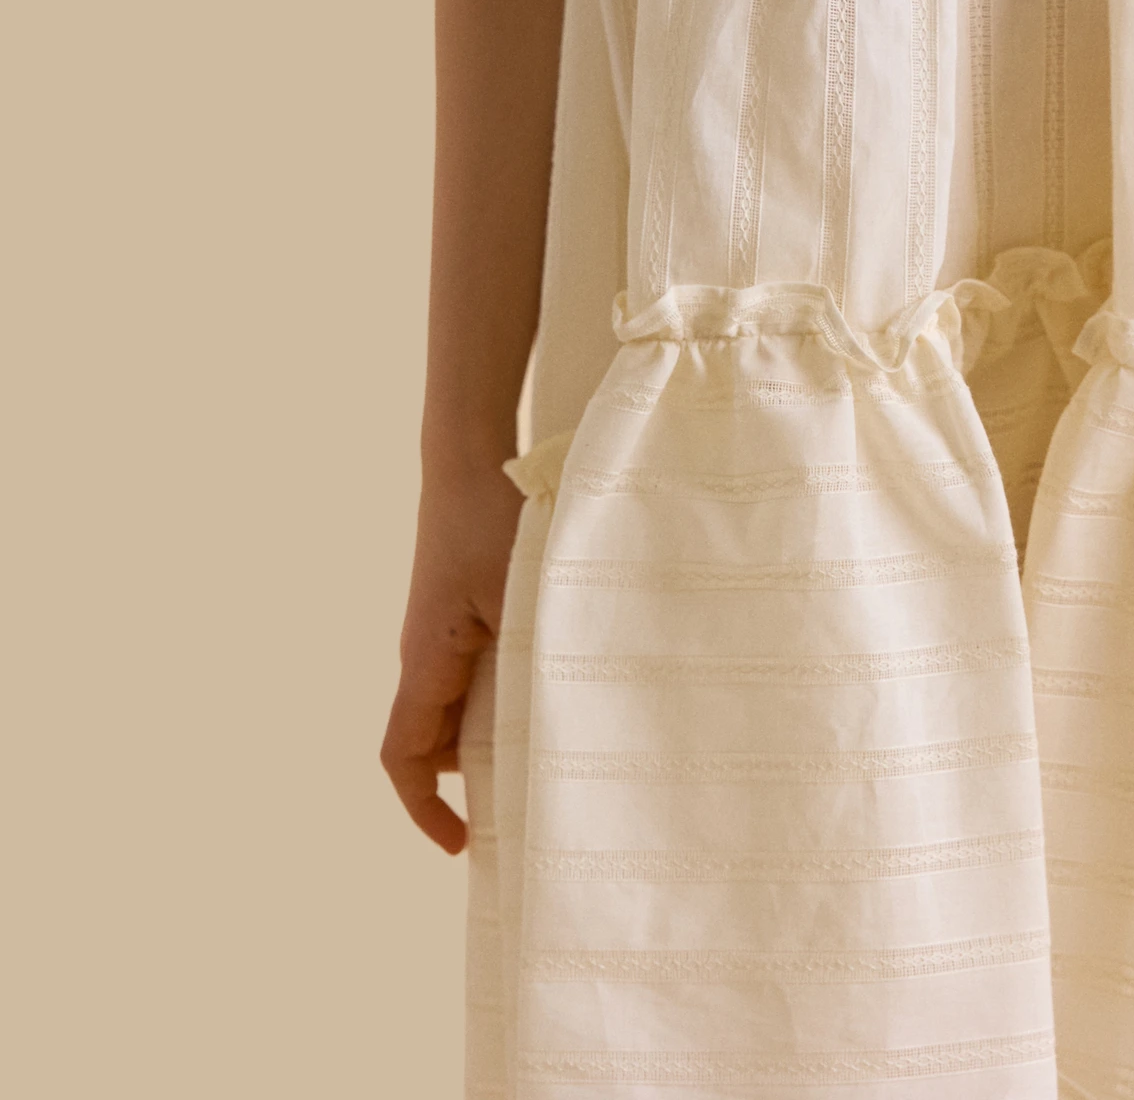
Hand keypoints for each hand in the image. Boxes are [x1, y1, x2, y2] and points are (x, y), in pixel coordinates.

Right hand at [381, 461, 523, 851]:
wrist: (468, 451)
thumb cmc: (490, 518)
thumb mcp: (521, 591)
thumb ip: (535, 653)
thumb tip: (568, 717)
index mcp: (426, 659)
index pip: (404, 756)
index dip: (424, 810)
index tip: (463, 845)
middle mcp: (425, 653)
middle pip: (435, 741)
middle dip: (472, 781)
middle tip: (532, 805)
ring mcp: (443, 630)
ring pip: (458, 706)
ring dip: (492, 733)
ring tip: (554, 751)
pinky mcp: (462, 607)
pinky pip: (473, 671)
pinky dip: (502, 693)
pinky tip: (553, 685)